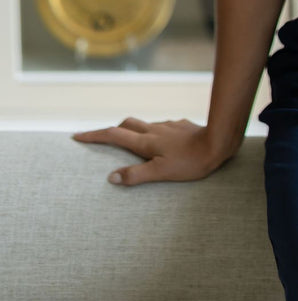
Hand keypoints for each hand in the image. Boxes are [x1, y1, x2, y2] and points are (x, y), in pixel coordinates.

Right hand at [73, 117, 232, 186]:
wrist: (218, 142)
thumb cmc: (190, 162)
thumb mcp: (161, 173)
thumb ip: (135, 175)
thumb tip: (110, 177)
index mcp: (145, 141)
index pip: (113, 135)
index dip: (94, 135)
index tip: (77, 136)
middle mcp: (154, 129)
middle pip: (126, 124)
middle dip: (111, 130)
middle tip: (102, 139)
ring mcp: (168, 125)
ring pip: (144, 124)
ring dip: (133, 131)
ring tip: (131, 144)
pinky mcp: (181, 125)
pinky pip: (162, 127)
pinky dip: (153, 133)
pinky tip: (162, 142)